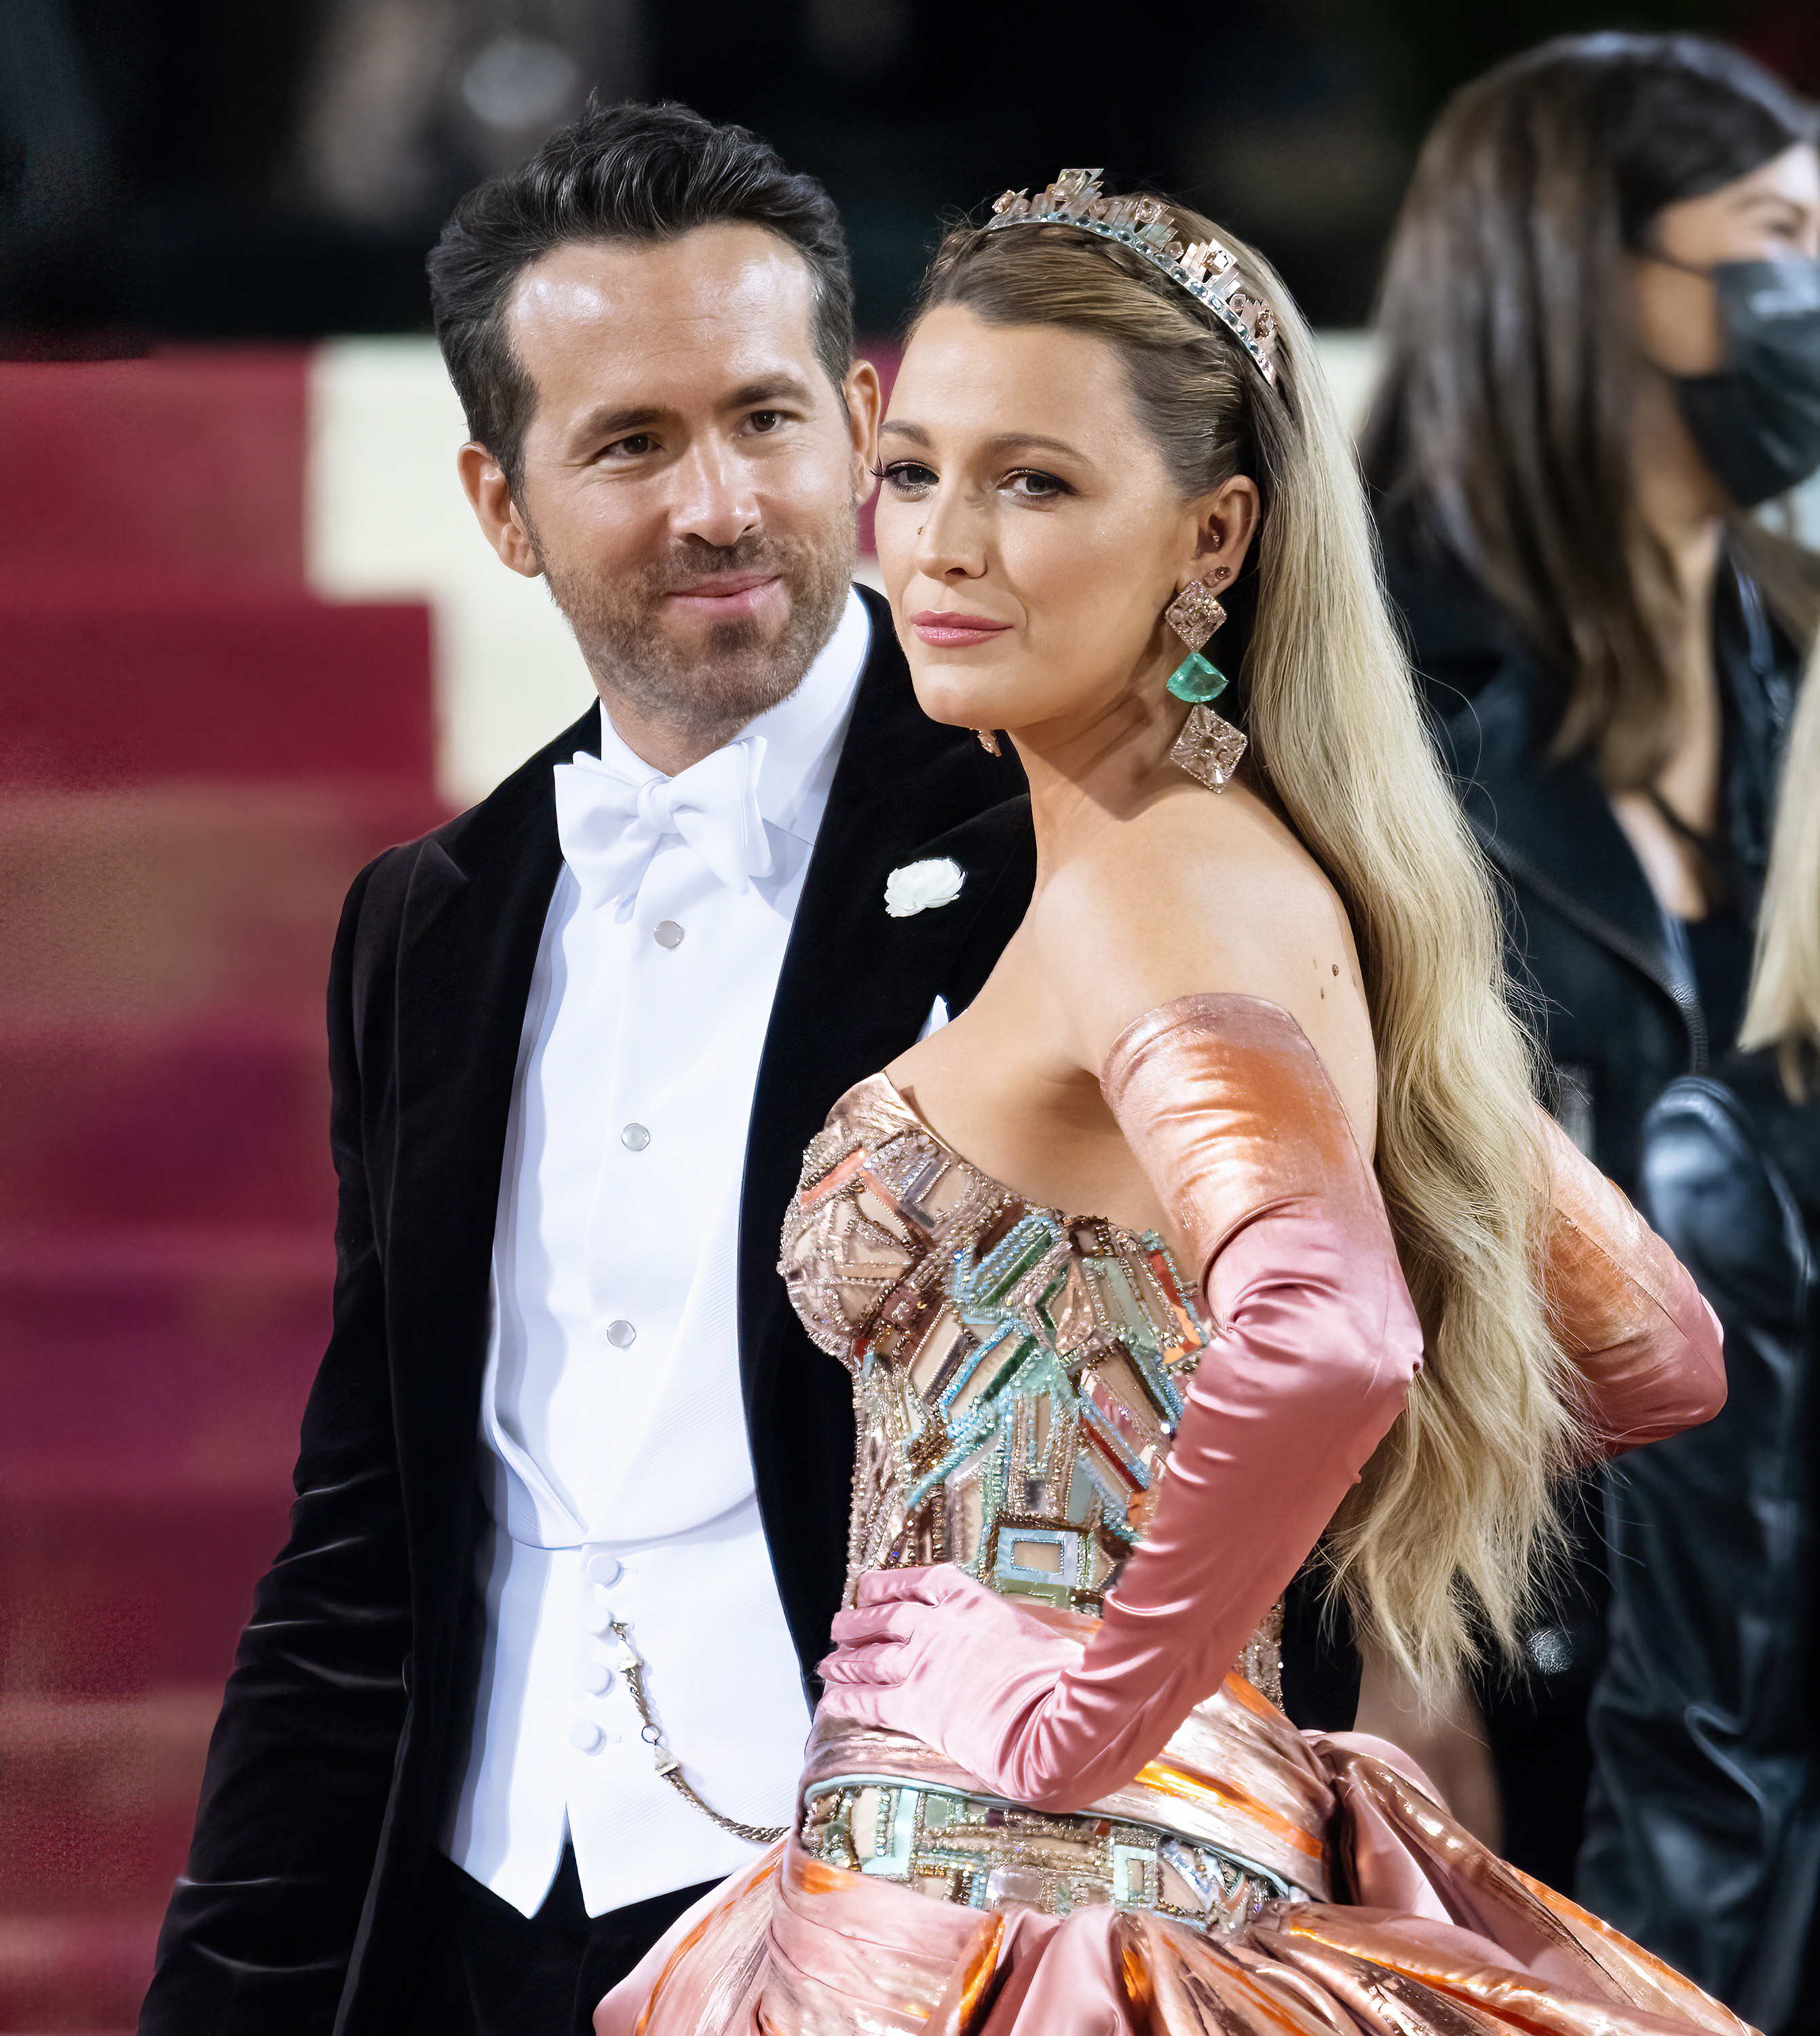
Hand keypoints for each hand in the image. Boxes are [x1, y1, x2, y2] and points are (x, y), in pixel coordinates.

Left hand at [818, 1565, 1084, 1797]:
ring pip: (872, 1658)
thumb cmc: (1063, 1679)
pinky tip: (829, 1702)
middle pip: (887, 1618)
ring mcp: (923, 1665)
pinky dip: (846, 1701)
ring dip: (846, 1660)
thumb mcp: (1047, 1637)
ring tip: (827, 1662)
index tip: (871, 1584)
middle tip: (839, 1626)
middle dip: (859, 1622)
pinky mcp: (914, 1706)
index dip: (891, 1583)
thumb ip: (1026, 1633)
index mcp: (973, 1603)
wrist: (1052, 1718)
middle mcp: (939, 1628)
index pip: (921, 1582)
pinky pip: (869, 1702)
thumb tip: (1058, 1630)